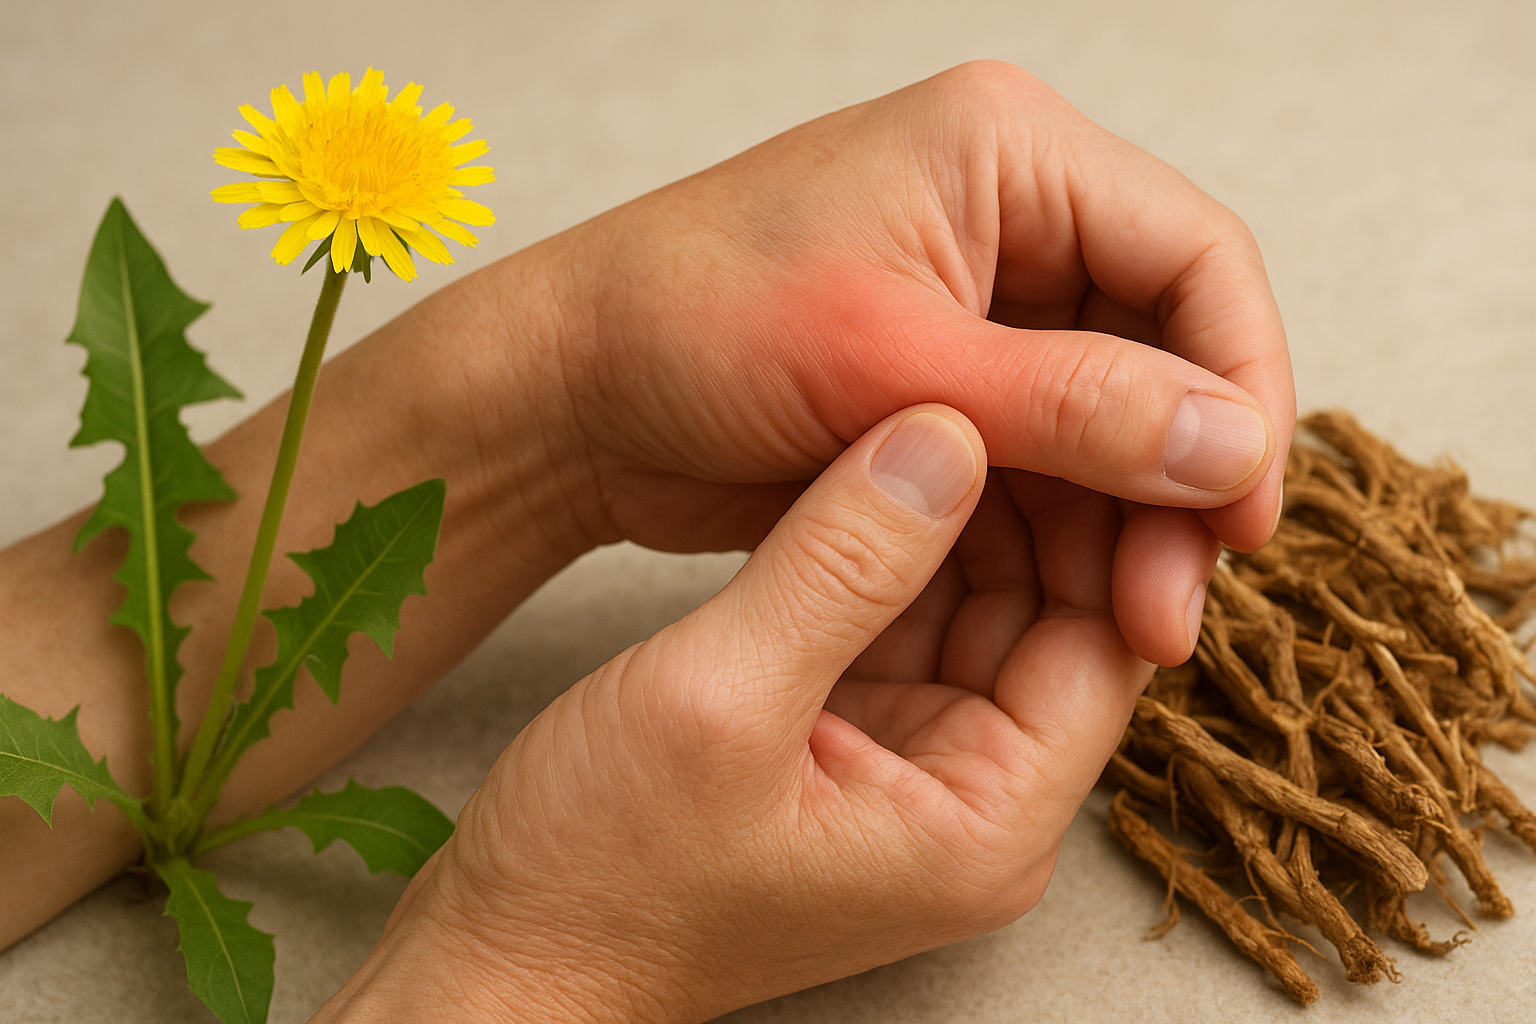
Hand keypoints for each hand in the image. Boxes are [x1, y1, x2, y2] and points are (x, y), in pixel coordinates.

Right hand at [312, 405, 1154, 1022]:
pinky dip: (889, 552)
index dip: (1097, 510)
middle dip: (1021, 497)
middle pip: (1051, 616)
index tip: (1051, 396)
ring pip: (977, 609)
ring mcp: (913, 774)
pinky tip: (863, 469)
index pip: (1105, 636)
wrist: (509, 959)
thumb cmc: (600, 869)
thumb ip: (840, 563)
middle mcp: (974, 802)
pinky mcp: (851, 749)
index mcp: (985, 820)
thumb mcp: (719, 696)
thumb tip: (947, 431)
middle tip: (981, 372)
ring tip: (916, 399)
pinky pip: (904, 626)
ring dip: (951, 514)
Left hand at [497, 59, 1291, 667]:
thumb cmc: (691, 329)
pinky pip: (1047, 456)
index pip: (1195, 256)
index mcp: (1006, 151)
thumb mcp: (894, 367)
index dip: (1245, 386)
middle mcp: (1009, 213)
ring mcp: (978, 301)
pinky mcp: (944, 382)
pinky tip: (1075, 602)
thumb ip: (1076, 407)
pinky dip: (1068, 528)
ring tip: (1136, 627)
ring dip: (1133, 521)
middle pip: (1167, 344)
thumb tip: (1235, 445)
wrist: (571, 393)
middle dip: (1186, 477)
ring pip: (1113, 415)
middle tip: (1181, 601)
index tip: (1244, 512)